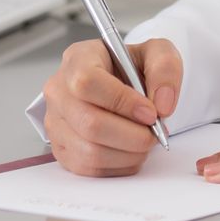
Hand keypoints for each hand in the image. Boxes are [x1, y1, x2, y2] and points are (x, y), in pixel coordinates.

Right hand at [41, 36, 181, 176]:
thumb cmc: (132, 67)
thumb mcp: (157, 52)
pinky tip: (131, 151)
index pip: (88, 82)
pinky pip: (87, 168)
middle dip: (131, 135)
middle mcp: (59, 90)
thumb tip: (162, 103)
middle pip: (89, 123)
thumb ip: (165, 68)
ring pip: (89, 151)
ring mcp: (55, 122)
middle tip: (154, 133)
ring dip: (127, 153)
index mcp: (78, 58)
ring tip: (145, 141)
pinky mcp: (60, 149)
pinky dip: (118, 166)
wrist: (122, 85)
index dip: (122, 101)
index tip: (150, 112)